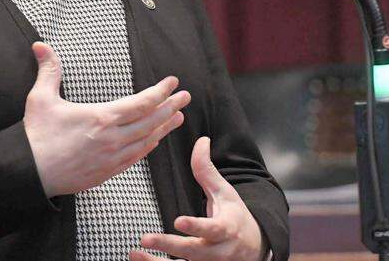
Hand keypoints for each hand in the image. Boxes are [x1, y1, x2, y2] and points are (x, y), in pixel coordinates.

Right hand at [23, 42, 190, 197]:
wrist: (28, 173)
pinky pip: (135, 158)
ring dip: (164, 127)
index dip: (160, 91)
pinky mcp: (106, 172)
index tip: (172, 82)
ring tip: (177, 117)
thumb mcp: (41, 98)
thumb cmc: (36, 136)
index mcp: (101, 118)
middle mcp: (112, 139)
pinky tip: (154, 141)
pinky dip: (148, 146)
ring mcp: (111, 158)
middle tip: (185, 97)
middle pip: (151, 121)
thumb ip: (48, 70)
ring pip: (147, 141)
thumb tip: (41, 45)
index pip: (142, 103)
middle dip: (170, 107)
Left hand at [130, 137, 264, 260]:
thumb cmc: (235, 217)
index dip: (196, 226)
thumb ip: (208, 170)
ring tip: (134, 253)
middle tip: (146, 238)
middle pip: (193, 252)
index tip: (178, 221)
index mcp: (226, 229)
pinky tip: (137, 258)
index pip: (212, 229)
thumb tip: (201, 140)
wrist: (253, 249)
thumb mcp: (226, 193)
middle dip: (169, 246)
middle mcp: (217, 252)